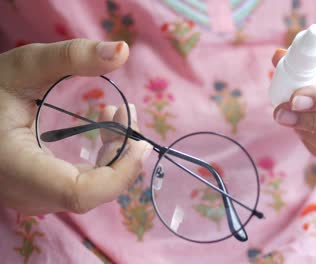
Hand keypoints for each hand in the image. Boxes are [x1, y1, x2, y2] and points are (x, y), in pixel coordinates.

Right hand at [0, 39, 150, 214]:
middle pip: (91, 192)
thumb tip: (123, 50)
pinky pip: (81, 186)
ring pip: (89, 191)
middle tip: (127, 113)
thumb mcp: (25, 65)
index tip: (140, 141)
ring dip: (114, 156)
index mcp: (16, 168)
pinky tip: (104, 128)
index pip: (79, 193)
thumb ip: (72, 56)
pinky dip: (100, 160)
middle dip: (121, 155)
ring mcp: (31, 197)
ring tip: (117, 113)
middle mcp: (24, 193)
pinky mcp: (39, 192)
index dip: (119, 173)